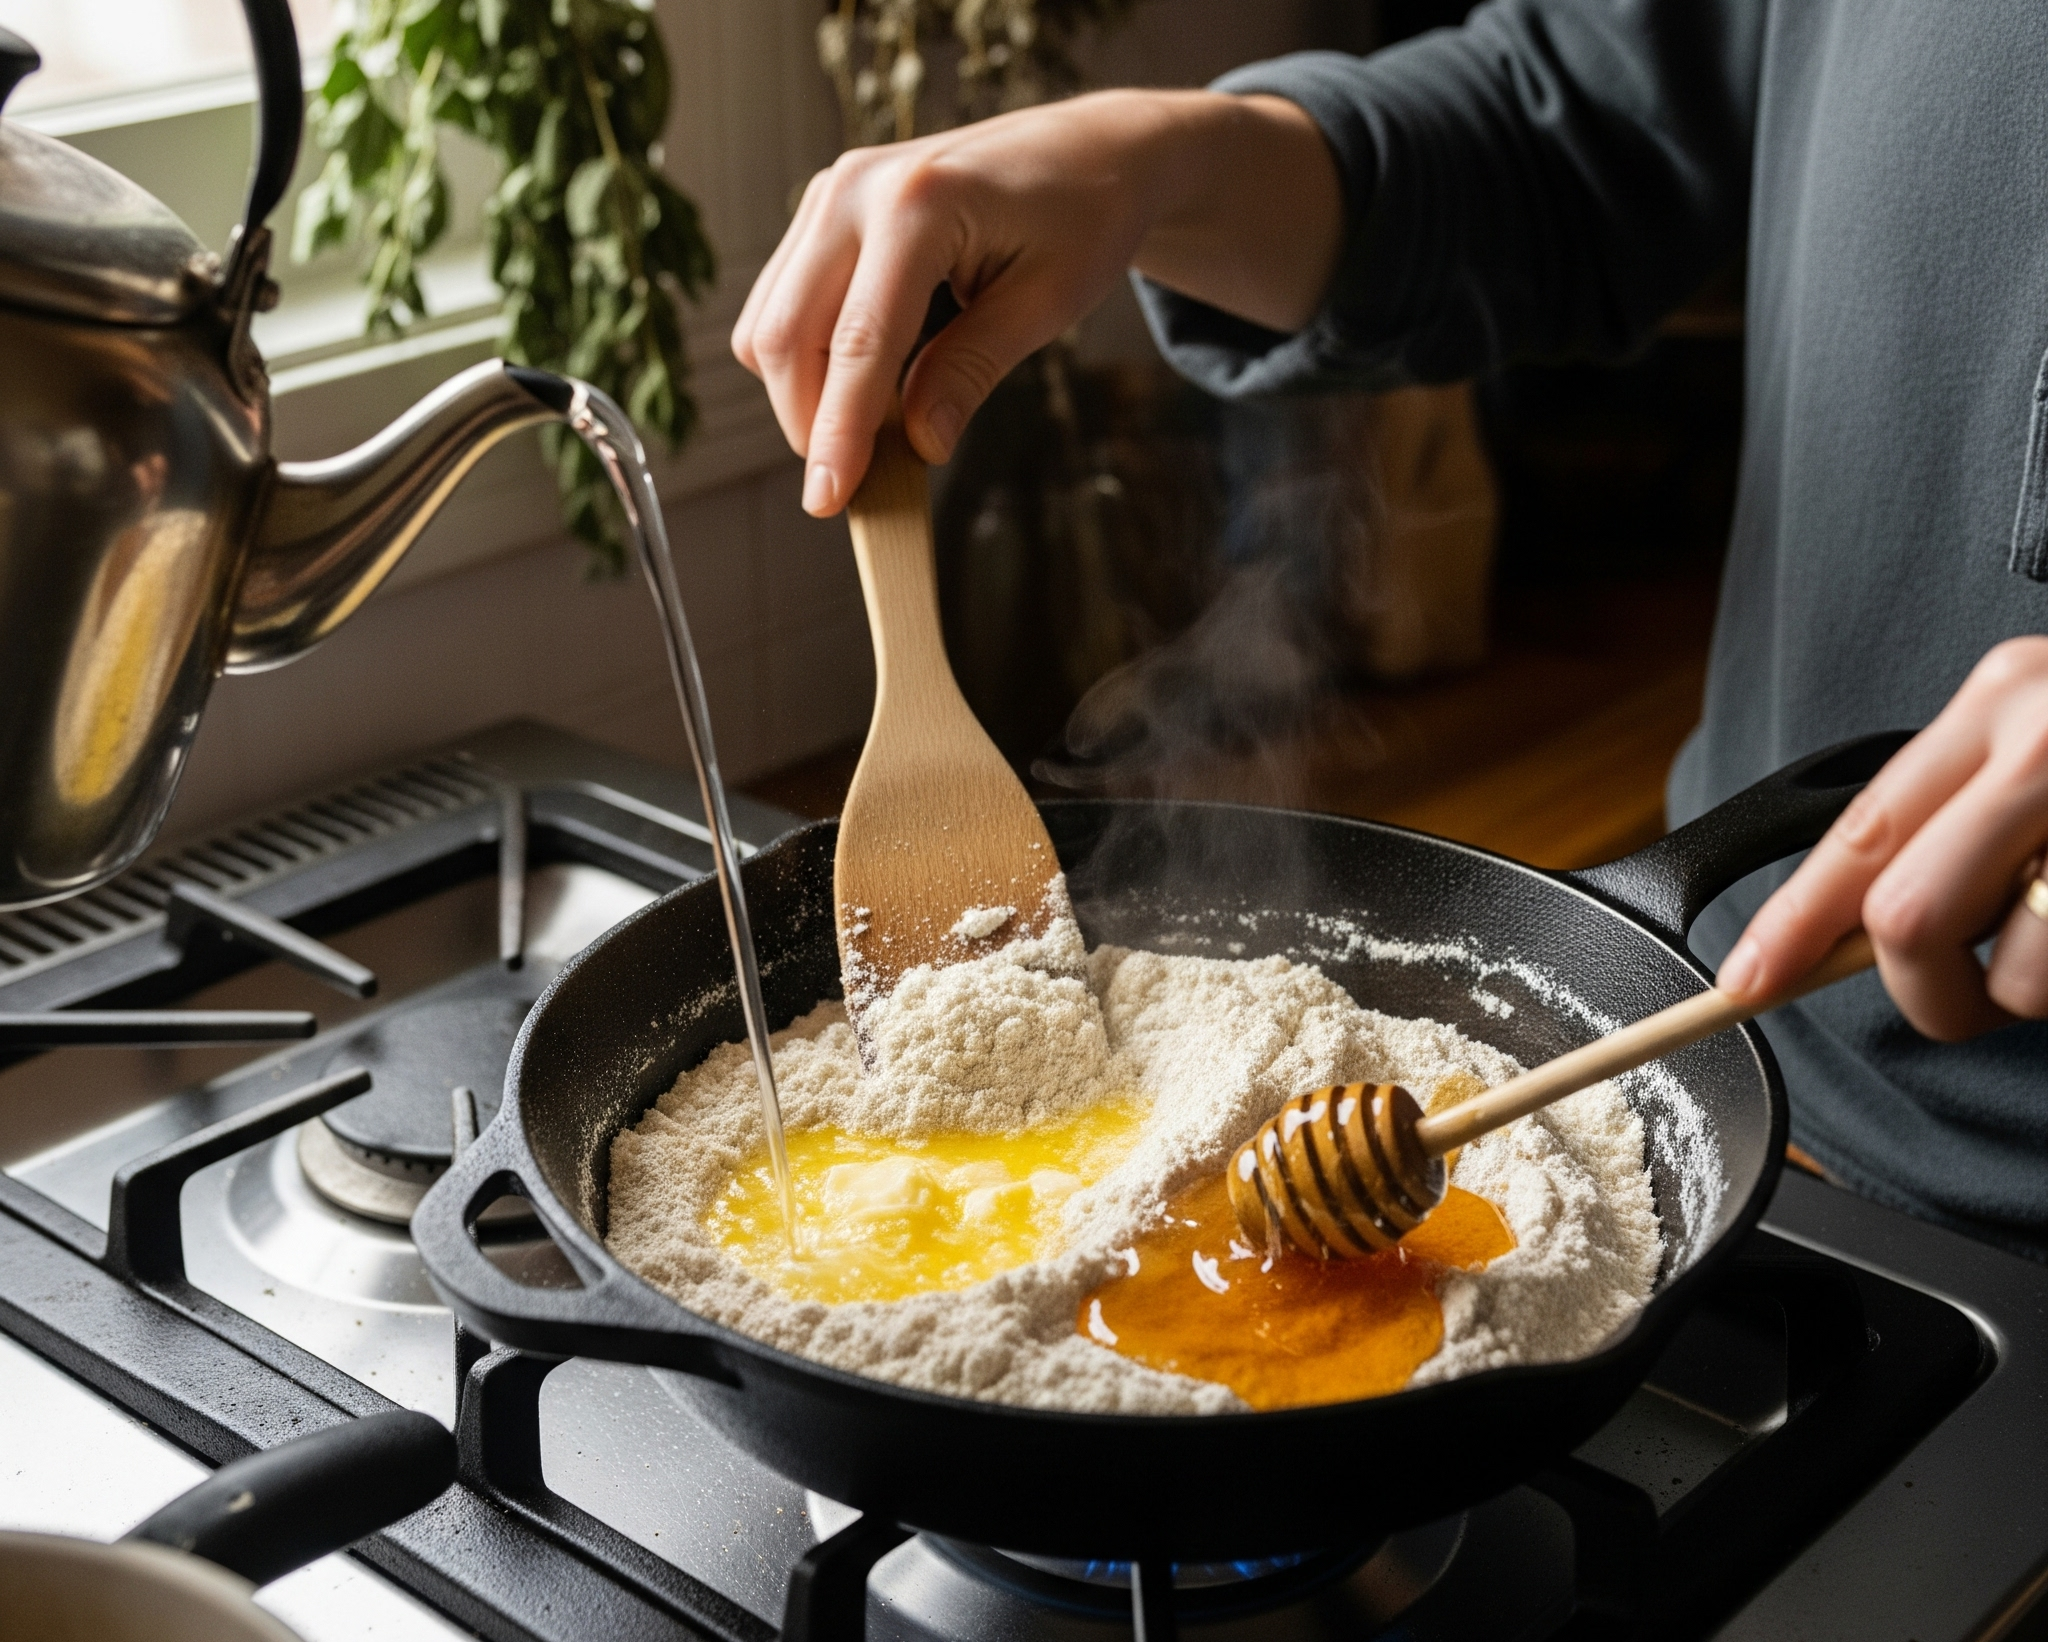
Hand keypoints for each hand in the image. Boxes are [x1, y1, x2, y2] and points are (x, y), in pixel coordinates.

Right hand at [732, 88, 1340, 516]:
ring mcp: (829, 193)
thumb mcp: (1047, 303)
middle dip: (809, 422)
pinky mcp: (822, 209)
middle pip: (788, 336)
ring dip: (803, 394)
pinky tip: (863, 383)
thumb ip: (972, 370)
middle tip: (855, 484)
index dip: (839, 433)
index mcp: (920, 204)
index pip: (860, 342)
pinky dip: (809, 360)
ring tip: (872, 429)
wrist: (1086, 151)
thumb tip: (918, 444)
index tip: (828, 502)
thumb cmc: (1083, 218)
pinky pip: (781, 303)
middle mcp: (856, 189)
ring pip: (770, 324)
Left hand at [1719, 635, 2047, 1036]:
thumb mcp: (2043, 745)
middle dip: (1925, 992)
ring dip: (2035, 996)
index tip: (1742, 982)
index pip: (1860, 831)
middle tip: (1965, 1001)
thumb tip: (1853, 933)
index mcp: (2002, 704)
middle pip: (1907, 917)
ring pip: (2015, 973)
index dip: (1792, 923)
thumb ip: (1956, 820)